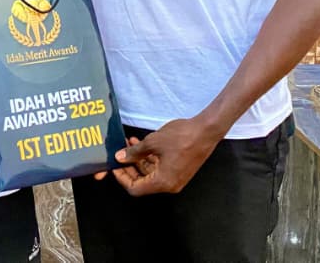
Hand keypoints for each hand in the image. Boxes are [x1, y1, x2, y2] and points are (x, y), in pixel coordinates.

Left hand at [105, 118, 219, 195]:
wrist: (205, 131)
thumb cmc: (181, 137)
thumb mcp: (152, 143)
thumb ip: (134, 153)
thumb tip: (120, 157)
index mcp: (162, 183)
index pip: (135, 188)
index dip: (122, 177)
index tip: (114, 165)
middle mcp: (169, 185)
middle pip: (142, 182)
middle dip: (129, 167)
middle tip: (119, 153)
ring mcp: (175, 178)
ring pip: (150, 173)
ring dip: (138, 159)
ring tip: (129, 143)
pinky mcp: (179, 170)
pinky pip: (159, 168)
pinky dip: (149, 158)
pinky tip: (141, 144)